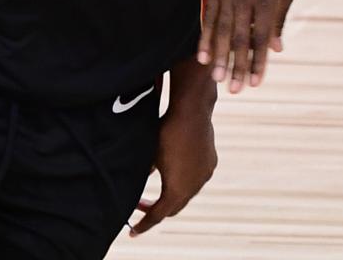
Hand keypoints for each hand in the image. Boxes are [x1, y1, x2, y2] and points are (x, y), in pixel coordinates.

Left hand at [130, 106, 216, 236]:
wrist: (192, 112)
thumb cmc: (166, 133)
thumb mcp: (149, 156)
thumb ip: (143, 175)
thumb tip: (138, 183)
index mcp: (177, 190)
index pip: (158, 215)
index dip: (144, 224)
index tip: (132, 231)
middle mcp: (194, 187)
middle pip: (173, 207)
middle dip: (157, 210)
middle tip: (140, 207)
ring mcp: (204, 175)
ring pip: (187, 193)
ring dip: (172, 195)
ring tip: (158, 191)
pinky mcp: (210, 163)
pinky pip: (195, 179)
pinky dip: (184, 181)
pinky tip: (175, 171)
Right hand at [197, 0, 294, 92]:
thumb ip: (280, 17)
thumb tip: (276, 49)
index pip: (262, 37)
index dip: (258, 62)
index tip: (255, 84)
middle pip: (239, 38)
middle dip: (236, 66)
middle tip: (234, 90)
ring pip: (221, 29)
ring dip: (219, 57)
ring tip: (217, 78)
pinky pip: (208, 15)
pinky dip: (206, 37)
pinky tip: (203, 55)